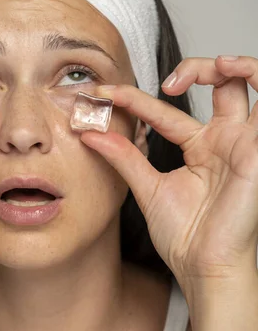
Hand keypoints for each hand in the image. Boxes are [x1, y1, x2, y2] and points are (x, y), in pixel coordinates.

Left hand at [80, 56, 257, 284]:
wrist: (203, 266)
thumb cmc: (183, 235)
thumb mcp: (146, 187)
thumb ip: (123, 158)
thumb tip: (89, 134)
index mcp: (199, 147)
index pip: (165, 111)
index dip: (133, 98)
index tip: (103, 94)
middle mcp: (224, 140)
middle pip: (221, 83)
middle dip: (195, 67)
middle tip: (164, 83)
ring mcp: (243, 142)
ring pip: (251, 82)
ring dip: (230, 64)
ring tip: (205, 67)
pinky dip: (256, 76)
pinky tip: (232, 71)